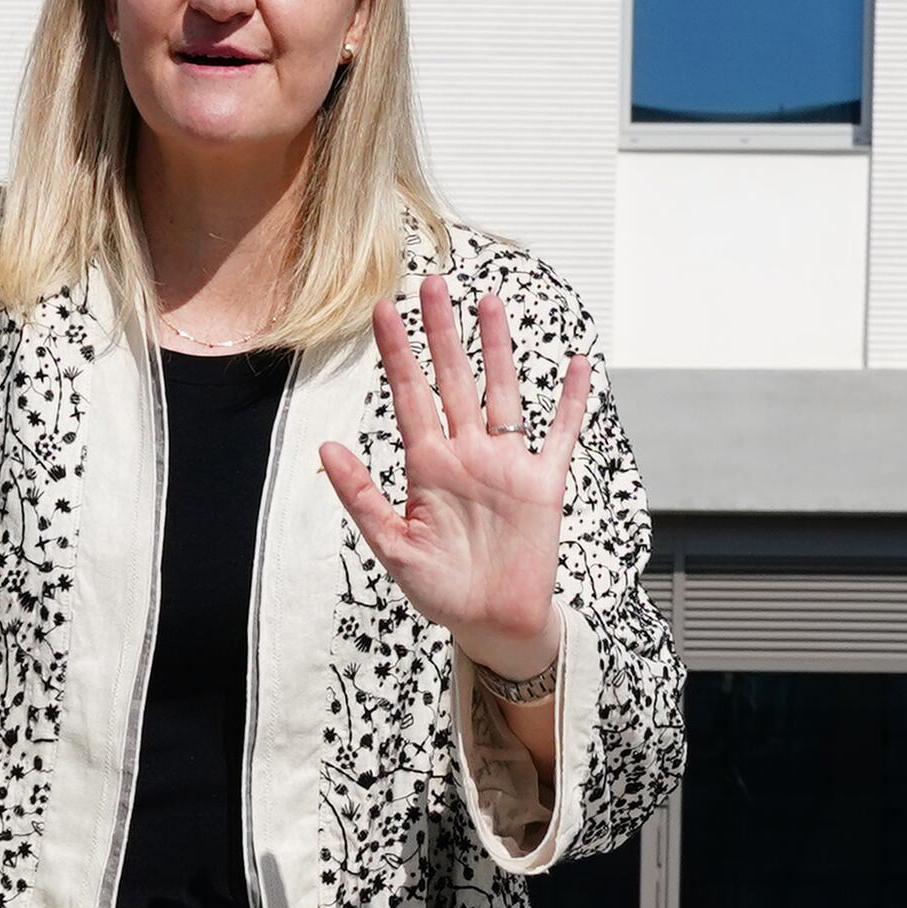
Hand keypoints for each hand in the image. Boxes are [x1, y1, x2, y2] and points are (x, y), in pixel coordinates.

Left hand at [320, 276, 598, 676]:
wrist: (491, 623)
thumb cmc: (441, 590)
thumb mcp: (392, 545)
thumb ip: (362, 497)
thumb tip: (328, 448)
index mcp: (428, 465)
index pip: (409, 396)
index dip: (397, 353)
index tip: (382, 311)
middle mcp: (467, 454)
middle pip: (454, 379)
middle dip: (442, 332)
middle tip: (432, 284)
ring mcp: (507, 464)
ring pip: (502, 392)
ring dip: (497, 348)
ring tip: (489, 302)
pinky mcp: (543, 483)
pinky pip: (560, 434)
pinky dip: (571, 401)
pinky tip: (578, 364)